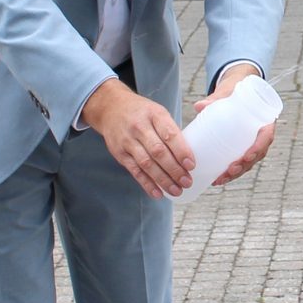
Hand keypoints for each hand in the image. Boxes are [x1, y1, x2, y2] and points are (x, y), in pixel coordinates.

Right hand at [82, 77, 195, 196]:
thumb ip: (171, 132)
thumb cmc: (142, 113)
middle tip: (187, 182)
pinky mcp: (119, 153)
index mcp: (154, 114)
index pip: (169, 134)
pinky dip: (147, 184)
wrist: (111, 109)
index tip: (191, 165)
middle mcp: (139, 127)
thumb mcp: (158, 112)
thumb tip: (188, 157)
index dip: (181, 151)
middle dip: (174, 169)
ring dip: (163, 180)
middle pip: (158, 152)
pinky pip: (135, 171)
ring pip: (146, 164)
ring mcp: (127, 141)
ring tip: (176, 190)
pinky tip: (158, 193)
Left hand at [193, 64, 276, 186]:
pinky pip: (239, 162)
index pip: (266, 137)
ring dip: (235, 173)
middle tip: (229, 171)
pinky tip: (217, 179)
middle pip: (256, 155)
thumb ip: (216, 98)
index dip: (258, 149)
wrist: (235, 89)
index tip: (247, 156)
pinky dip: (230, 172)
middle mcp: (260, 134)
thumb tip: (198, 106)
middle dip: (243, 166)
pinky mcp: (241, 147)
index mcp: (264, 120)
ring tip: (220, 180)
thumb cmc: (235, 90)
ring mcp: (251, 142)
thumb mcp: (228, 91)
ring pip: (248, 163)